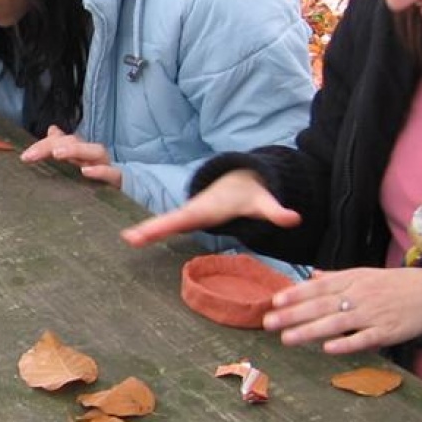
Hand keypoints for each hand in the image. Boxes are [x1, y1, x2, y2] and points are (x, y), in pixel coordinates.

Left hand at [21, 125, 121, 187]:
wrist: (125, 188)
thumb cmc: (98, 174)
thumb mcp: (77, 161)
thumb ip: (62, 146)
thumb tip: (52, 129)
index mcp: (81, 150)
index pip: (61, 141)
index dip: (42, 145)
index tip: (25, 156)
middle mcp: (93, 155)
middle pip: (74, 142)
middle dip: (53, 146)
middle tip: (33, 155)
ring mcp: (107, 165)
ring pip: (94, 152)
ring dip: (75, 150)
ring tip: (57, 154)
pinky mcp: (118, 180)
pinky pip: (112, 173)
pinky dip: (100, 171)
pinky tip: (86, 171)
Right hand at [121, 169, 298, 247]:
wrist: (240, 181)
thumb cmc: (250, 195)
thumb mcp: (262, 203)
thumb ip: (276, 212)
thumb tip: (294, 218)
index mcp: (207, 209)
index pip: (184, 219)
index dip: (166, 226)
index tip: (148, 231)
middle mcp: (193, 211)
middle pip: (169, 222)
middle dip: (150, 228)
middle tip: (129, 238)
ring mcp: (188, 215)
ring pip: (164, 224)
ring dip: (146, 231)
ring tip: (128, 239)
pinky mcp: (186, 220)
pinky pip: (167, 227)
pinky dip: (151, 232)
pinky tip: (135, 239)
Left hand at [264, 266, 421, 354]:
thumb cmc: (396, 284)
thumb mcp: (366, 274)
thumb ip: (337, 278)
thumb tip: (312, 276)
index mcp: (353, 279)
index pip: (318, 287)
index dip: (296, 294)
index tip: (274, 301)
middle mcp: (359, 295)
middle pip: (321, 305)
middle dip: (293, 314)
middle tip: (268, 322)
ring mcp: (373, 314)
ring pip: (336, 322)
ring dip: (310, 331)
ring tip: (287, 339)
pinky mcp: (387, 331)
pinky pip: (363, 339)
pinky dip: (346, 343)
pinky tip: (327, 349)